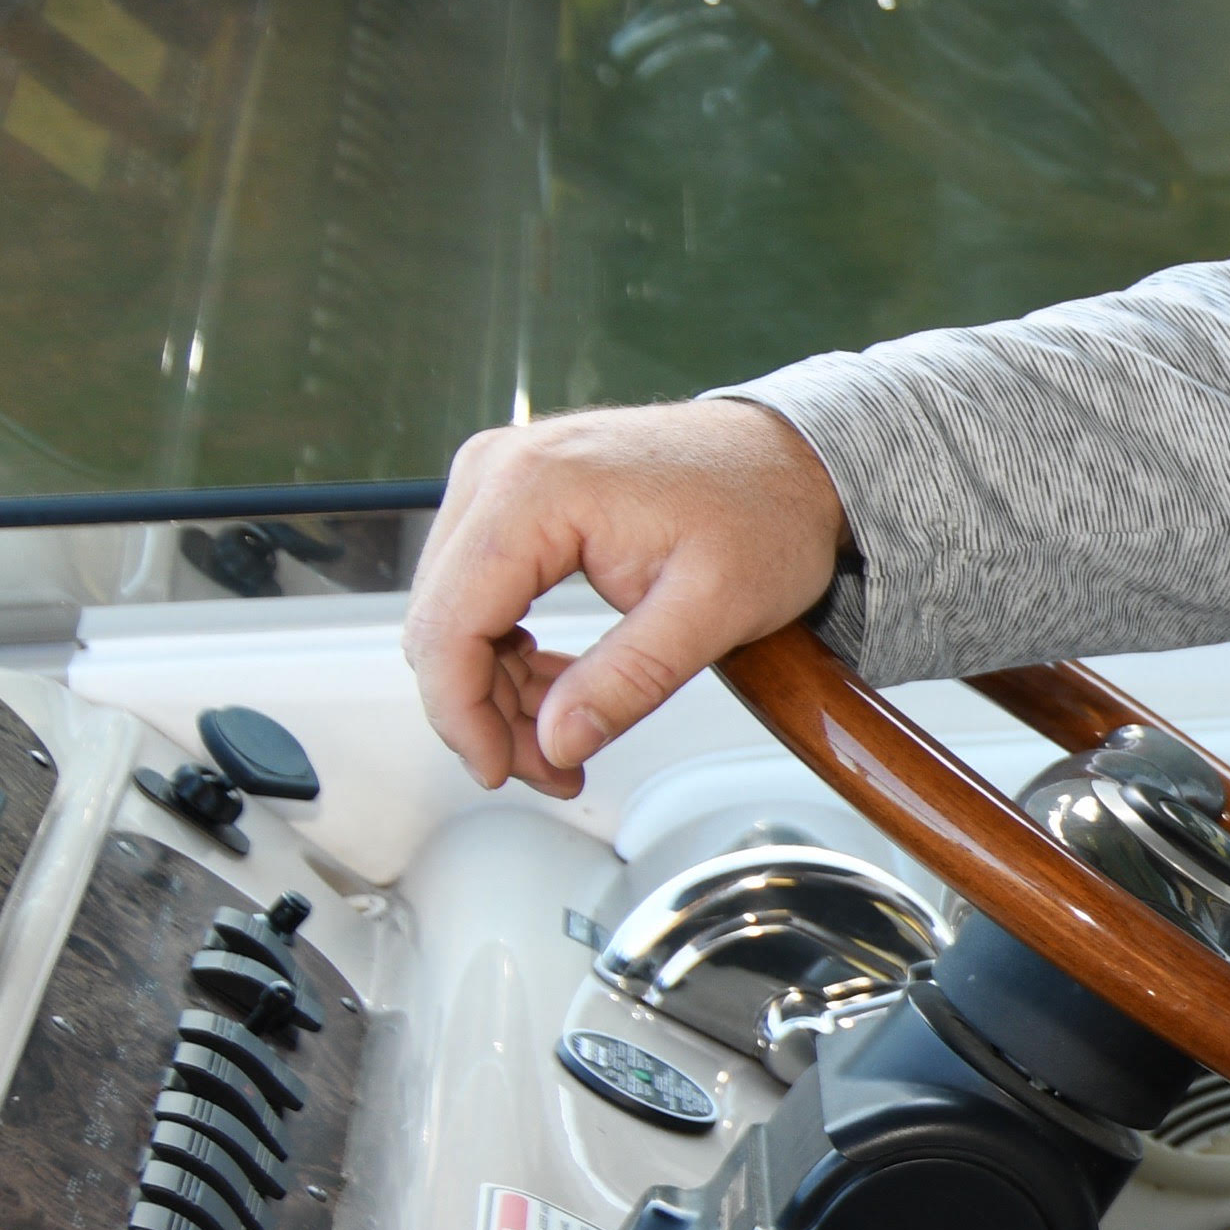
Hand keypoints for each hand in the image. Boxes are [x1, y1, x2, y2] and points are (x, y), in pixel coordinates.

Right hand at [402, 399, 850, 799]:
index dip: (463, 716)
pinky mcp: (512, 496)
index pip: (449, 624)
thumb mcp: (715, 610)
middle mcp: (498, 469)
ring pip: (452, 614)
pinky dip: (507, 650)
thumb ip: (629, 681)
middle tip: (555, 768)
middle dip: (486, 712)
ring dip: (496, 687)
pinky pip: (478, 591)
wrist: (789, 458)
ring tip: (567, 736)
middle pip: (440, 623)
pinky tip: (560, 688)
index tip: (505, 771)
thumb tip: (555, 744)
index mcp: (534, 489)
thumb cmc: (765, 510)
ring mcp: (499, 477)